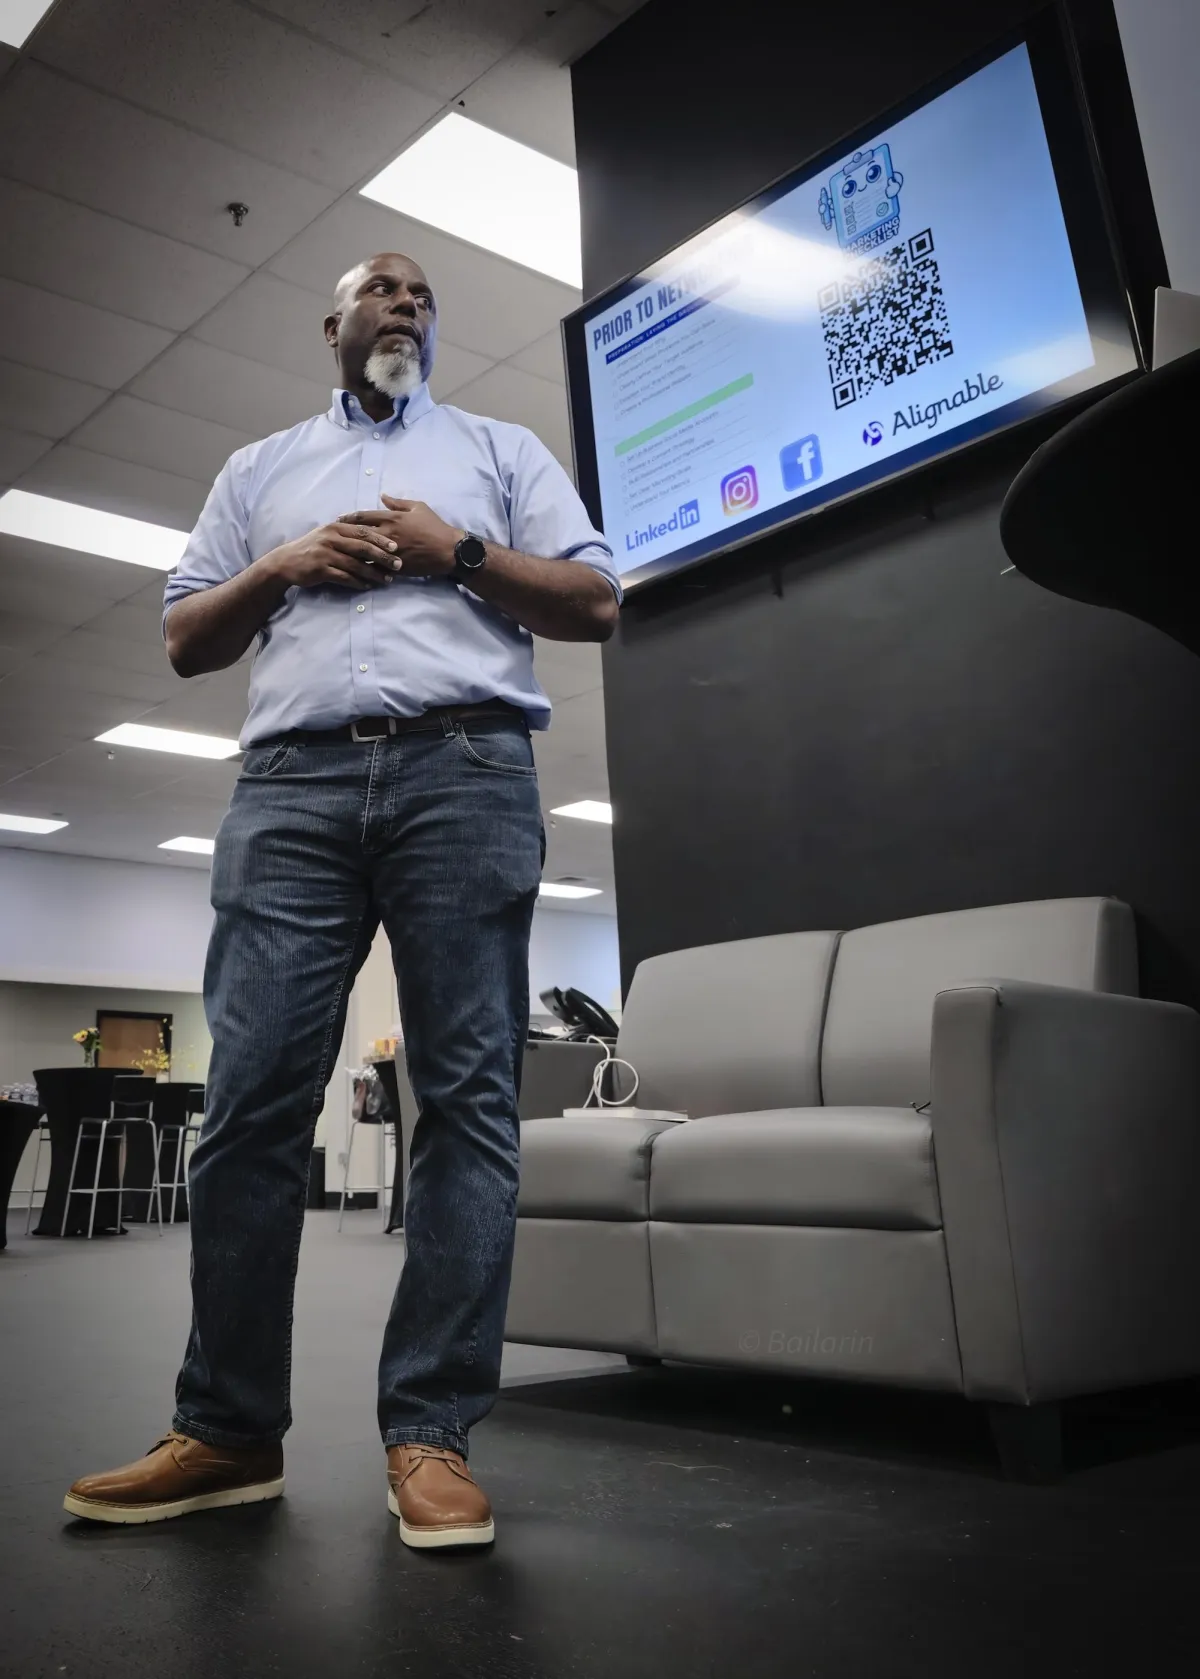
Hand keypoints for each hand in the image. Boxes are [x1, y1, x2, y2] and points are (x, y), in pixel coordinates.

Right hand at [260, 520, 401, 590]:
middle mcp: (331, 538)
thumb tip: (374, 535)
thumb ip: (348, 533)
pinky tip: (368, 586)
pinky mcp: (320, 570)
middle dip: (382, 556)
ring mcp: (325, 554)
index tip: (397, 547)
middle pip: (362, 547)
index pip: (363, 531)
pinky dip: (358, 582)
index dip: (381, 539)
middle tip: (398, 564)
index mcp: (336, 528)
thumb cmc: (313, 547)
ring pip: (355, 564)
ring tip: (387, 579)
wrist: (287, 561)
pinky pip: (344, 577)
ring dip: (373, 573)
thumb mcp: (328, 534)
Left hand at [336, 496, 459, 577]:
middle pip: (359, 534)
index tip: (338, 519)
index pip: (363, 516)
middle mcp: (388, 534)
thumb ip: (398, 503)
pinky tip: (355, 570)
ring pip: (364, 553)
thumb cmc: (434, 526)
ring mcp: (390, 552)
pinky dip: (365, 569)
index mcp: (392, 518)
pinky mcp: (395, 566)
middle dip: (344, 535)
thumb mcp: (418, 508)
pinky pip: (375, 568)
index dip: (348, 517)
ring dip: (351, 554)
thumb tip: (382, 496)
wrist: (448, 550)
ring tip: (340, 554)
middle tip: (333, 537)